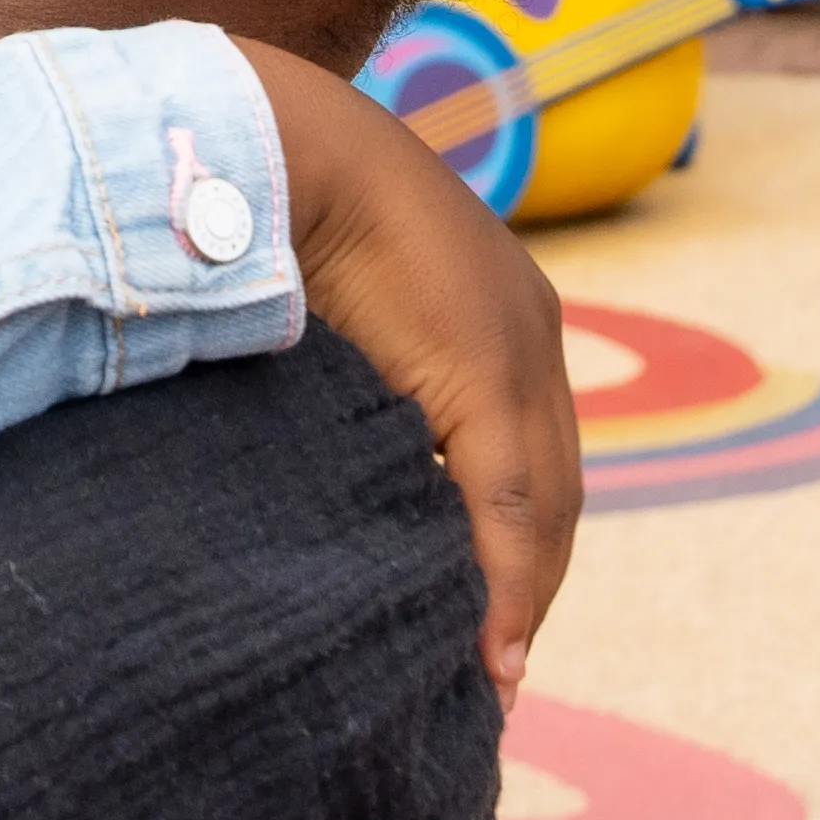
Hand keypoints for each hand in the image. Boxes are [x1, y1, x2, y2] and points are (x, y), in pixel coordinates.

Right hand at [240, 45, 585, 701]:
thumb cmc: (267, 217)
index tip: (485, 627)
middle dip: (525, 584)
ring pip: (543, 507)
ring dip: (517, 595)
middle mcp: (527, 330)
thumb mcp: (323, 326)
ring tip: (489, 676)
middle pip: (552, 494)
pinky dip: (502, 578)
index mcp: (495, 310)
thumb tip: (317, 465)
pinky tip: (487, 642)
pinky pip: (511, 499)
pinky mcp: (492, 364)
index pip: (526, 457)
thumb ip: (349, 397)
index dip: (510, 545)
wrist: (268, 143)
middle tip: (493, 675)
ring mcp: (519, 344)